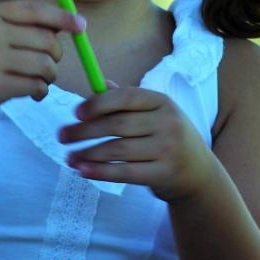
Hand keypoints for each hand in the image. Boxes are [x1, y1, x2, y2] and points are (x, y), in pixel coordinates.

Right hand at [0, 0, 84, 122]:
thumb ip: (22, 26)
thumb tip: (67, 23)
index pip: (36, 10)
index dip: (63, 17)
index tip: (81, 26)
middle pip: (47, 40)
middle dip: (56, 55)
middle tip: (48, 65)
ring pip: (45, 65)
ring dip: (49, 76)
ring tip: (40, 81)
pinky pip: (35, 86)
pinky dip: (40, 91)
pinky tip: (32, 93)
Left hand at [58, 87, 213, 200]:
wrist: (198, 173)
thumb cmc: (165, 136)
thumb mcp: (153, 114)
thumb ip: (126, 100)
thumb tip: (97, 85)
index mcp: (161, 101)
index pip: (125, 98)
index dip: (98, 103)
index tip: (75, 112)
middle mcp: (167, 122)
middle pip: (117, 124)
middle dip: (84, 131)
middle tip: (61, 136)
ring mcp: (168, 149)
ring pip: (118, 150)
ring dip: (88, 154)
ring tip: (69, 157)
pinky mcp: (164, 174)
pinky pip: (125, 172)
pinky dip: (100, 172)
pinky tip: (83, 170)